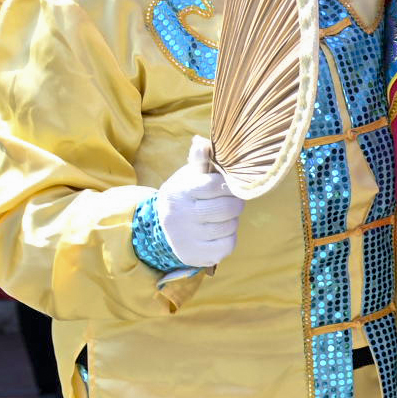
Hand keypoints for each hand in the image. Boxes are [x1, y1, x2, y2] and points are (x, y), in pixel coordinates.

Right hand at [155, 137, 246, 269]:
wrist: (162, 229)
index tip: (228, 184)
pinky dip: (229, 238)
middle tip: (228, 201)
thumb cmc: (185, 196)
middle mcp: (181, 216)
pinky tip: (217, 232)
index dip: (229, 184)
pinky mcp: (196, 256)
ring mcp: (187, 238)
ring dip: (231, 221)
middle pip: (229, 208)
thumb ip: (199, 160)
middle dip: (234, 203)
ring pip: (230, 226)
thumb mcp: (188, 177)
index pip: (217, 185)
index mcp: (179, 192)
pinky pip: (228, 245)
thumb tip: (203, 141)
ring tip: (219, 217)